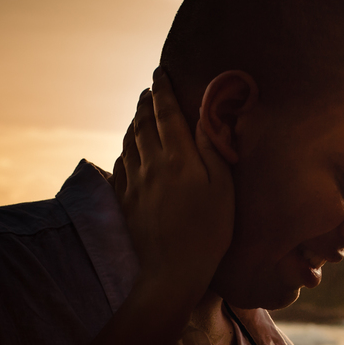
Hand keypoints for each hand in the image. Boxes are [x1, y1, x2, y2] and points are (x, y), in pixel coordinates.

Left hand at [117, 68, 234, 304]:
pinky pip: (120, 165)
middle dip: (146, 103)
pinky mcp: (125, 201)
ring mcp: (134, 183)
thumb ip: (212, 150)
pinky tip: (128, 149)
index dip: (163, 90)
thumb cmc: (208, 233)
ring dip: (134, 122)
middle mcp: (151, 164)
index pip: (167, 114)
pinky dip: (124, 149)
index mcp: (178, 158)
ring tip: (139, 113)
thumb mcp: (222, 190)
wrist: (172, 271)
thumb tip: (206, 117)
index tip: (160, 73)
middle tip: (150, 89)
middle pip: (143, 124)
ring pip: (129, 141)